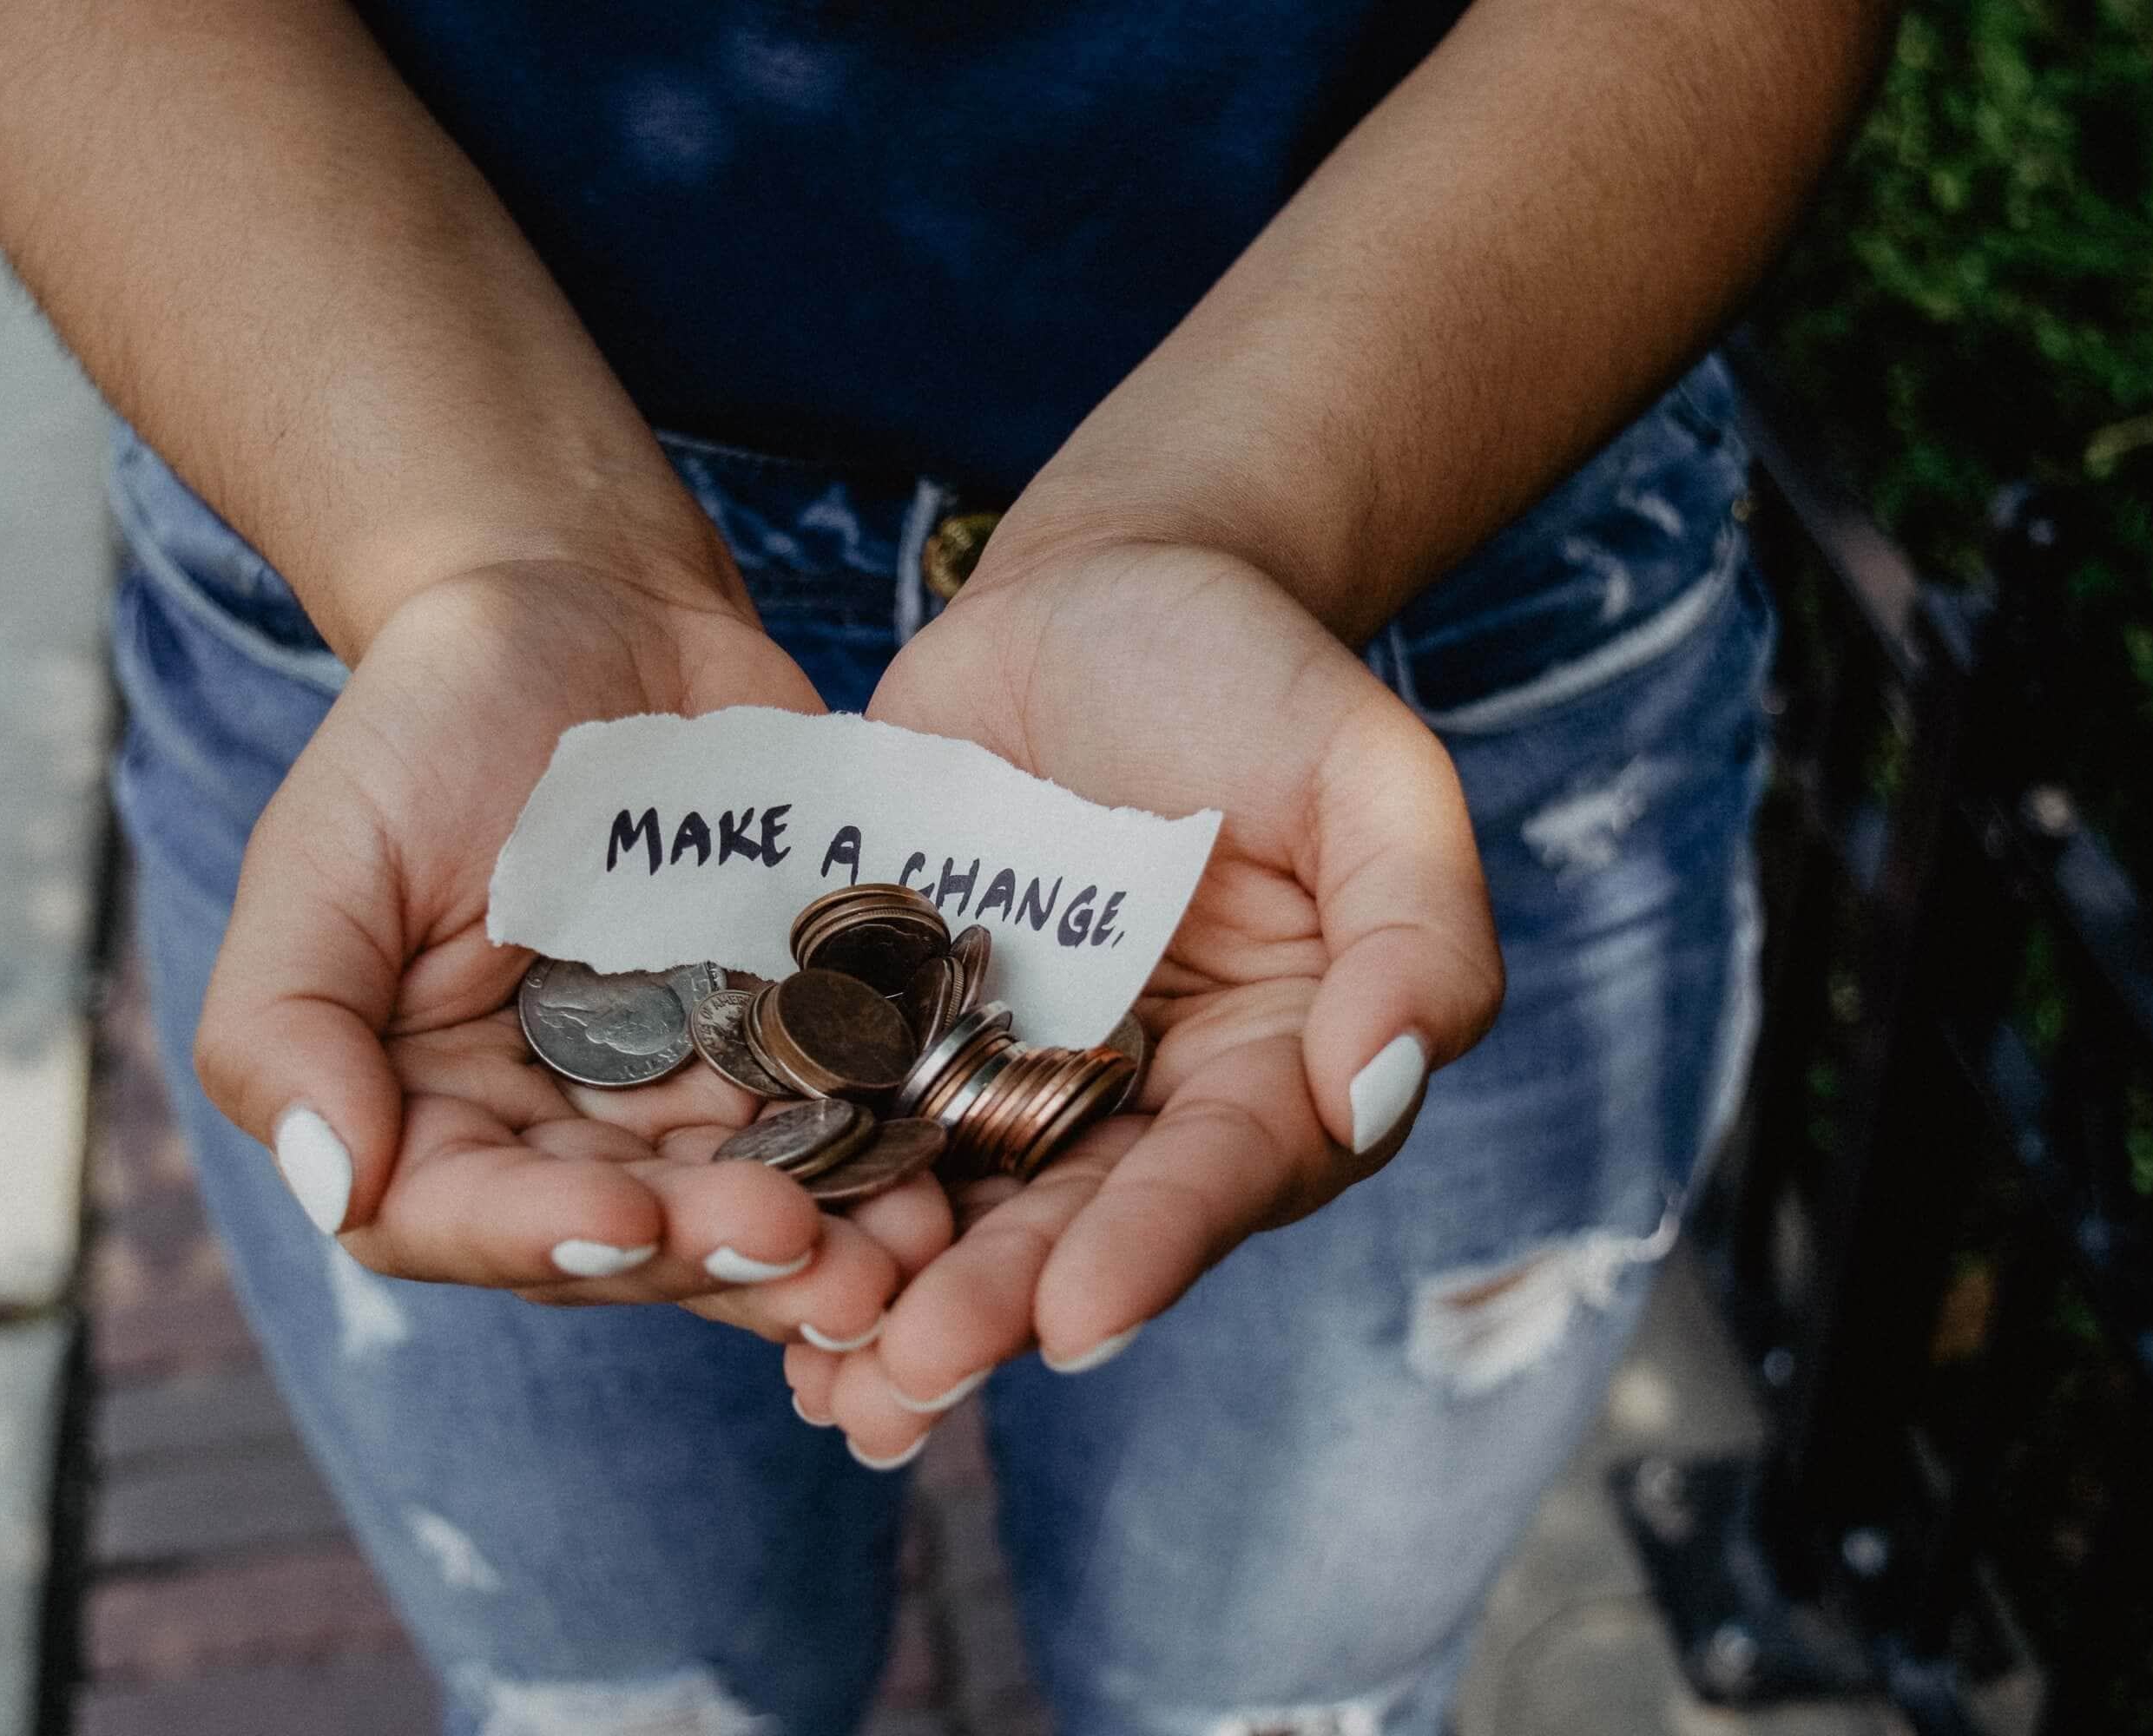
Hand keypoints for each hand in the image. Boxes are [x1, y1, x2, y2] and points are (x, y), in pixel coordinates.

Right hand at [193, 562, 950, 1342]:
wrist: (588, 607)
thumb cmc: (429, 723)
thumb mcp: (324, 854)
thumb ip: (285, 1024)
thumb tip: (332, 1183)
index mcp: (426, 1110)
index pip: (461, 1219)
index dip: (543, 1239)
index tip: (630, 1221)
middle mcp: (556, 1132)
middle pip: (628, 1239)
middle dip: (717, 1256)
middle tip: (810, 1253)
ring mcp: (683, 1094)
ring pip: (748, 1207)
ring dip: (828, 1246)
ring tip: (904, 1253)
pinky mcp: (791, 1041)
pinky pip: (843, 1121)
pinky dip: (891, 1157)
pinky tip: (949, 1177)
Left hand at [791, 539, 1503, 1459]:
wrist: (1100, 589)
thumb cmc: (1255, 672)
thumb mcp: (1369, 771)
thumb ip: (1414, 929)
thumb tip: (1377, 1088)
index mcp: (1272, 1068)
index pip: (1222, 1174)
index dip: (1154, 1247)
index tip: (1078, 1317)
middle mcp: (1141, 1101)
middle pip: (1073, 1223)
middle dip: (995, 1306)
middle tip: (910, 1375)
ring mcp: (1010, 1069)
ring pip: (955, 1204)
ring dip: (890, 1294)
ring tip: (825, 1379)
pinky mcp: (898, 1024)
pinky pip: (850, 1118)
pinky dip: (805, 1189)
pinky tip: (738, 1259)